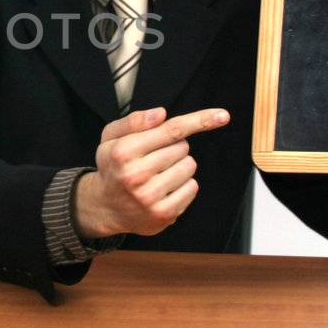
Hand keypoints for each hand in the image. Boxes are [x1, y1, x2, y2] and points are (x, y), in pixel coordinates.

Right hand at [75, 106, 230, 238]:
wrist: (105, 207)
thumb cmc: (113, 168)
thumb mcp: (110, 138)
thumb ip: (134, 121)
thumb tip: (160, 114)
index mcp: (124, 151)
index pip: (171, 130)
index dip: (198, 120)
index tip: (222, 116)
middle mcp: (136, 174)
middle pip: (182, 147)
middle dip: (173, 147)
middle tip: (154, 157)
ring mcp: (150, 196)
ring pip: (190, 166)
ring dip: (180, 165)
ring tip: (159, 173)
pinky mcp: (164, 213)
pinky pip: (192, 187)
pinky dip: (184, 184)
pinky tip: (165, 188)